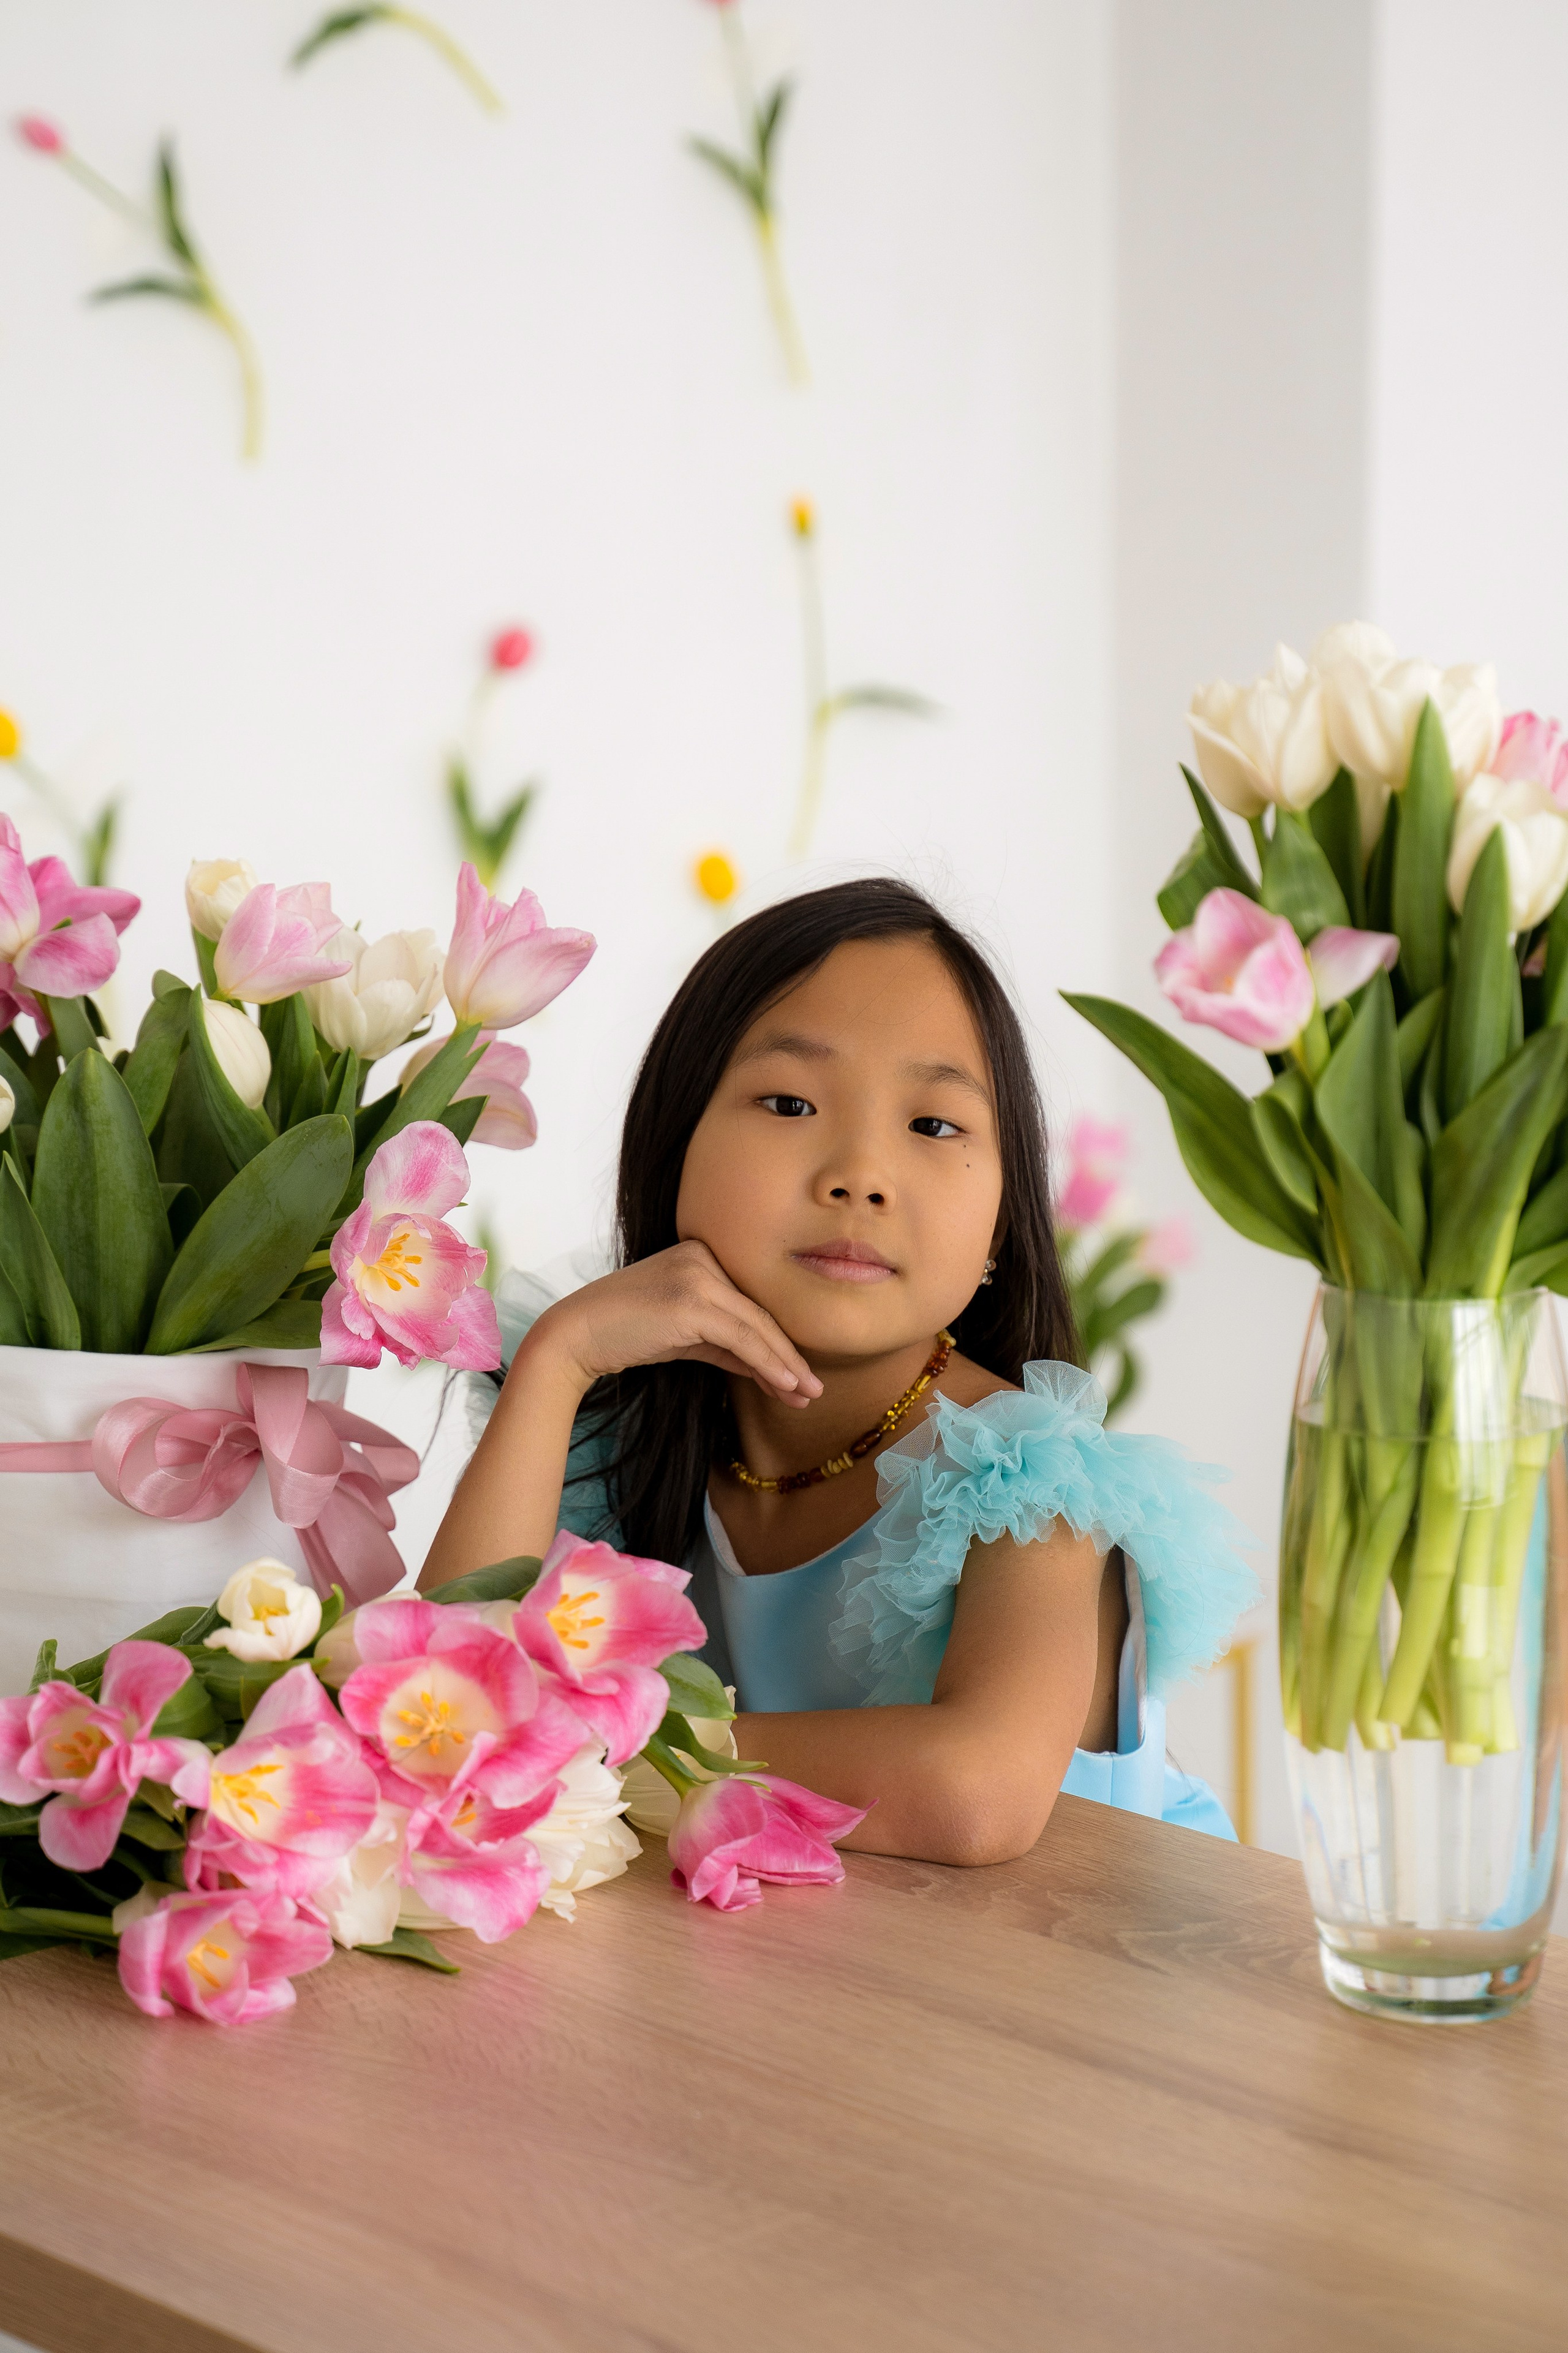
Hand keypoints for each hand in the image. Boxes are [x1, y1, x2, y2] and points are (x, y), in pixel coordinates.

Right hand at [523, 1241, 823, 1406]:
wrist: (574, 1336)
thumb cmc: (625, 1335)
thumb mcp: (685, 1336)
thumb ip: (725, 1344)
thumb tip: (768, 1368)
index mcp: (702, 1253)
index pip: (751, 1302)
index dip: (779, 1341)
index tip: (801, 1375)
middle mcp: (702, 1255)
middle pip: (759, 1312)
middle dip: (790, 1355)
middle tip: (815, 1389)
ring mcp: (696, 1274)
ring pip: (756, 1326)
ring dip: (786, 1365)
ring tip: (808, 1395)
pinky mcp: (689, 1300)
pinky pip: (741, 1337)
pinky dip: (768, 1363)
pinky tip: (786, 1385)